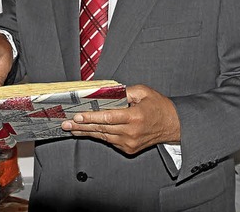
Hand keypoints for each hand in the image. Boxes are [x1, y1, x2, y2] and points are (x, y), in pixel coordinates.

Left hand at [61, 84, 180, 153]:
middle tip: (66, 124)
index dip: (91, 117)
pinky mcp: (129, 149)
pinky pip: (109, 141)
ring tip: (71, 129)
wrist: (173, 126)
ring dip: (86, 132)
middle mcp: (131, 132)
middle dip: (82, 126)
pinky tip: (86, 132)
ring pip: (103, 136)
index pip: (108, 117)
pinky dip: (98, 135)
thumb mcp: (144, 92)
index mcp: (135, 117)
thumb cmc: (159, 107)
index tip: (77, 117)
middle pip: (101, 129)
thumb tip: (107, 92)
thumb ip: (126, 91)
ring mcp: (129, 142)